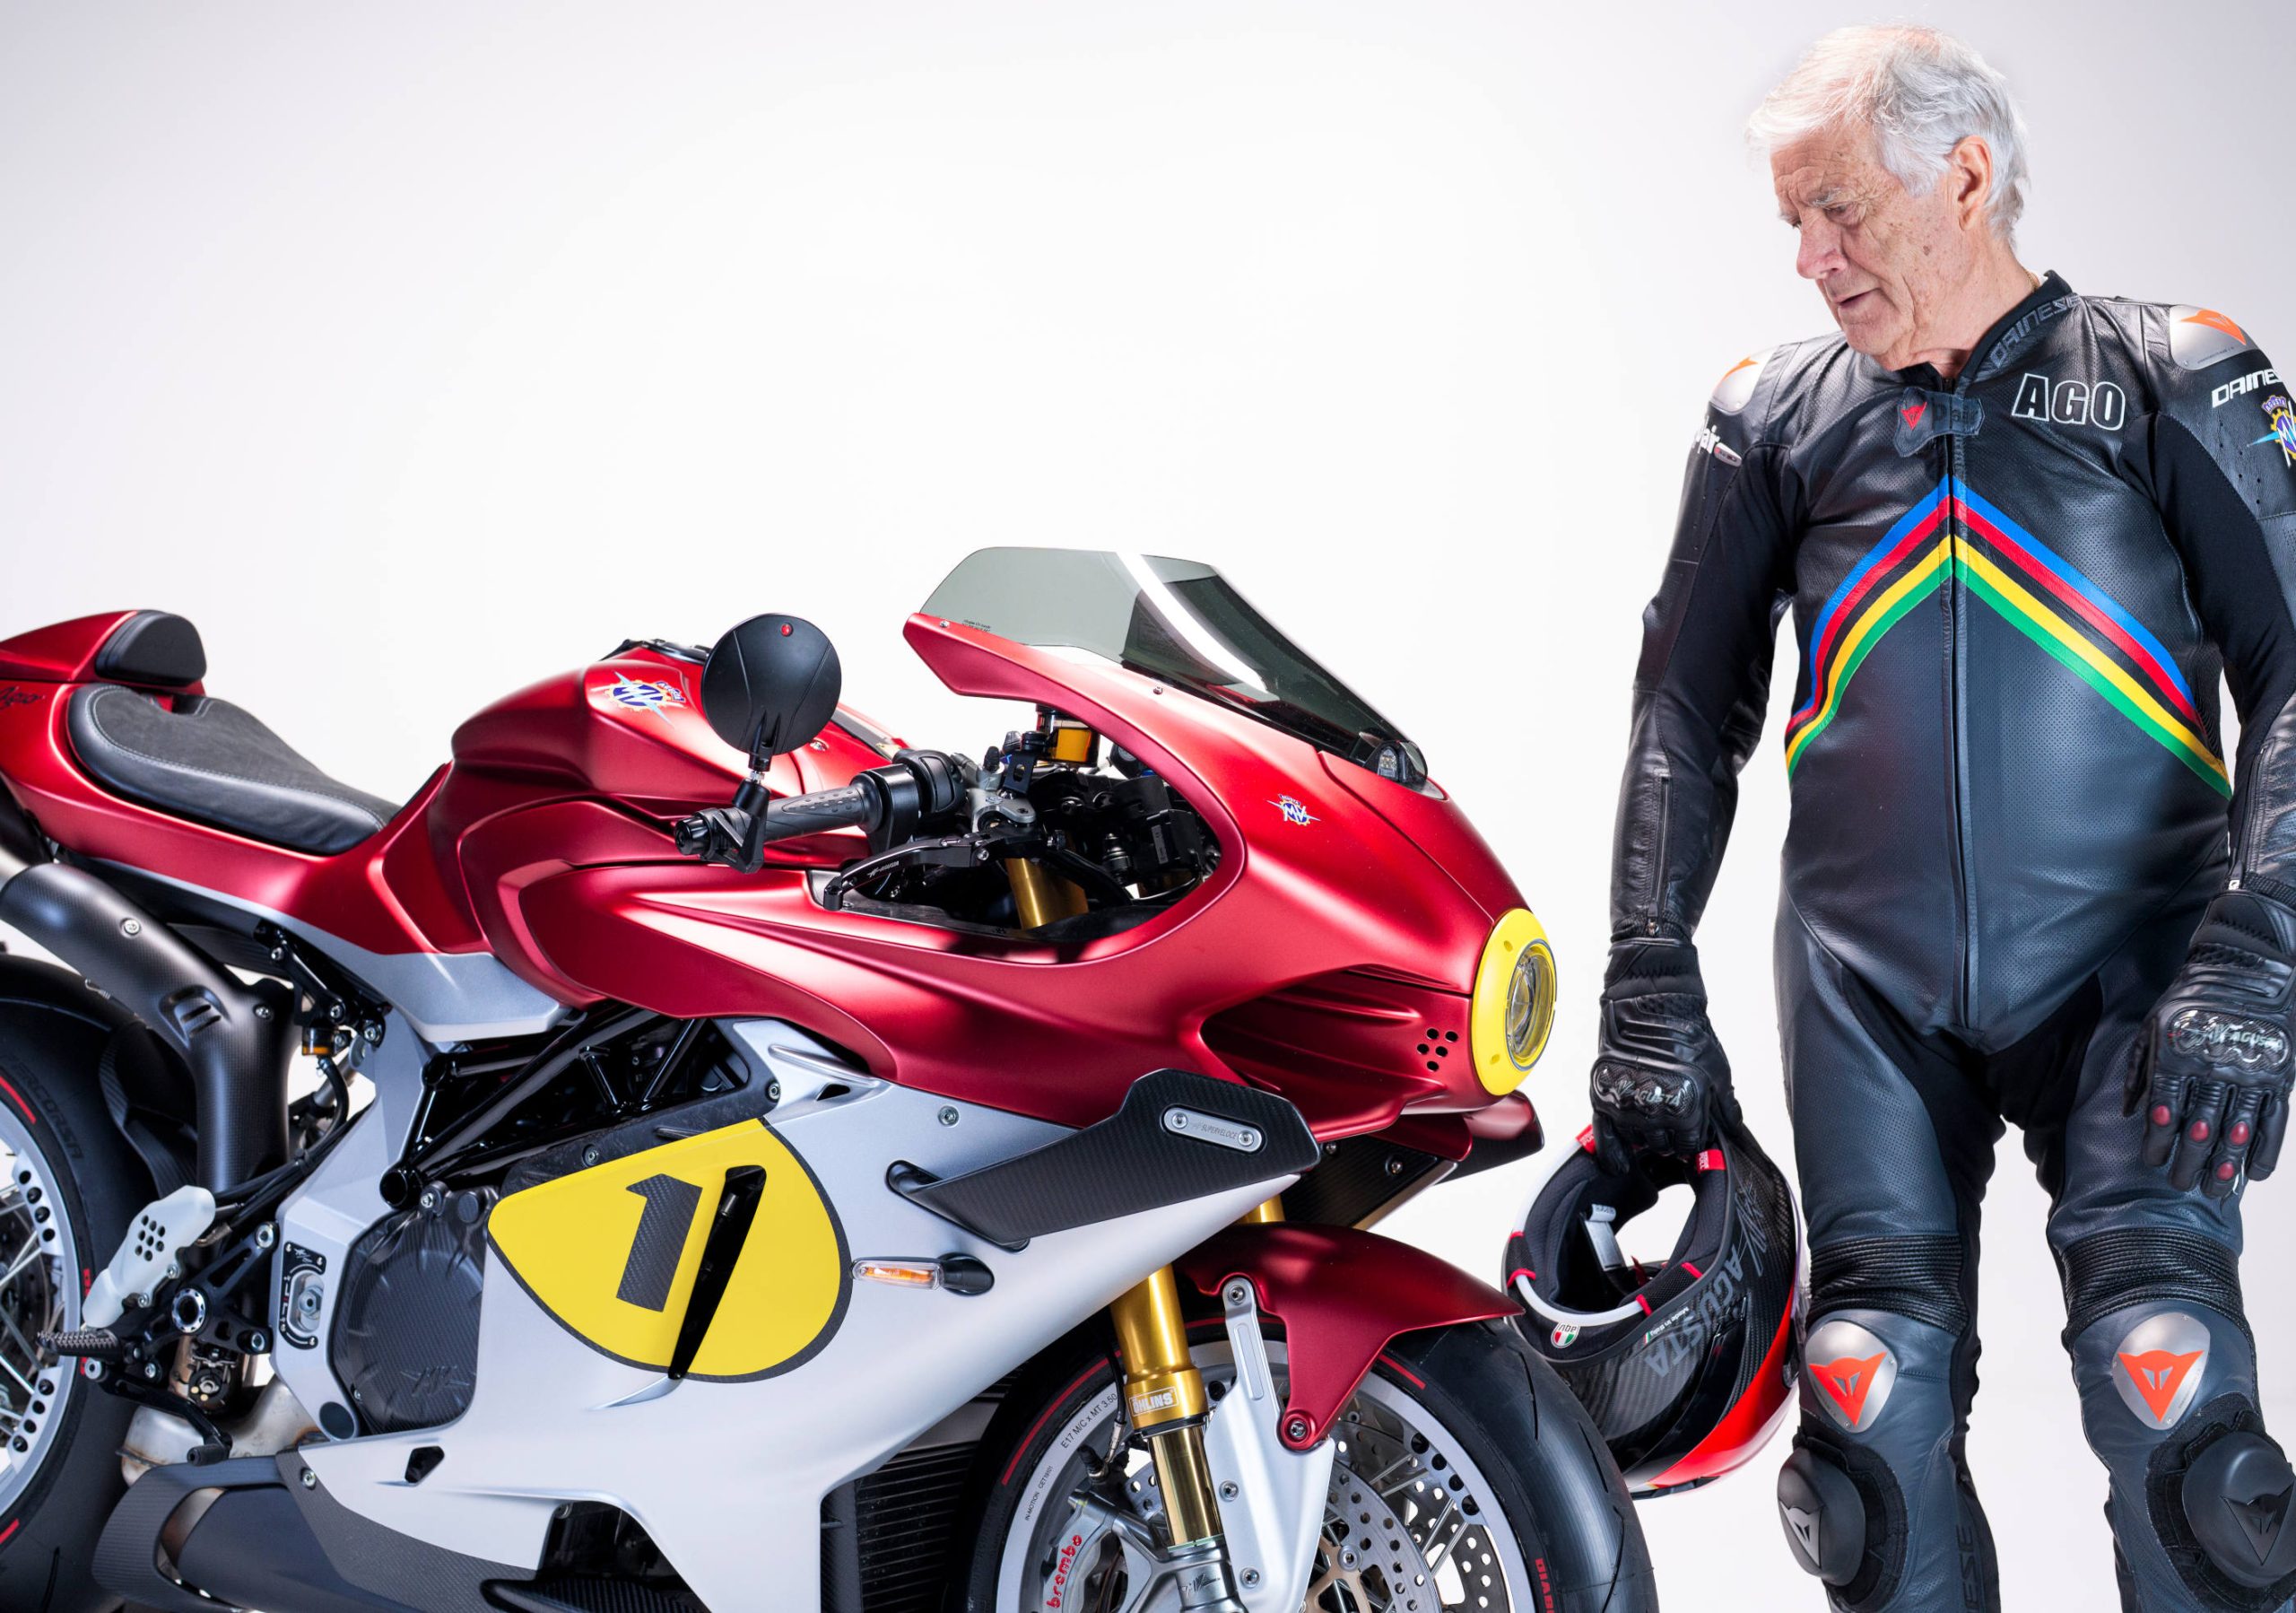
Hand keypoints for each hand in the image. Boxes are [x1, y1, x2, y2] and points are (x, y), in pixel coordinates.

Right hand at [1590, 940, 1739, 1174]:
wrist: (1649, 1000)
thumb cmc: (1684, 1029)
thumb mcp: (1717, 1068)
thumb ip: (1726, 1105)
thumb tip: (1734, 1129)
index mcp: (1685, 1106)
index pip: (1689, 1144)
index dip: (1691, 1141)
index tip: (1690, 1135)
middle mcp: (1653, 1108)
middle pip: (1662, 1145)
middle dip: (1669, 1139)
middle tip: (1672, 1126)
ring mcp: (1625, 1102)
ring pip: (1636, 1139)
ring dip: (1645, 1136)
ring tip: (1652, 1122)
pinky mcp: (1603, 1093)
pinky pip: (1603, 1135)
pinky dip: (1612, 1152)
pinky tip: (1620, 1163)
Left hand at [2125, 889, 2295, 1198]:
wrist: (2245, 969)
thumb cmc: (2190, 1001)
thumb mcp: (2153, 1027)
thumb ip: (2139, 1071)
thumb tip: (2126, 1114)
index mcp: (2180, 1054)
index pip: (2166, 1109)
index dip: (2158, 1141)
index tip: (2153, 1162)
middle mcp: (2216, 1067)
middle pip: (2201, 1126)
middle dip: (2189, 1161)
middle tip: (2181, 1186)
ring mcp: (2251, 1072)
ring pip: (2239, 1130)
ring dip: (2227, 1164)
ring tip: (2216, 1191)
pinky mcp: (2279, 1074)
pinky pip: (2274, 1121)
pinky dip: (2265, 1150)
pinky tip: (2255, 1174)